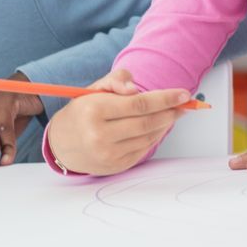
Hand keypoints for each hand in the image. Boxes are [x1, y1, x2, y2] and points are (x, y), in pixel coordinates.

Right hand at [44, 78, 199, 176]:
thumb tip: (135, 88)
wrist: (61, 145)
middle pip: (147, 122)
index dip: (165, 98)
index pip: (139, 104)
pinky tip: (157, 127)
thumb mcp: (94, 89)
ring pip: (148, 137)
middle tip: (184, 104)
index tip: (184, 94)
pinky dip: (154, 137)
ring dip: (165, 125)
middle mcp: (99, 135)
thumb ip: (116, 80)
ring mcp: (108, 154)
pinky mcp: (115, 166)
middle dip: (170, 112)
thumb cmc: (82, 112)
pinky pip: (143, 150)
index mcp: (94, 111)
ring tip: (171, 113)